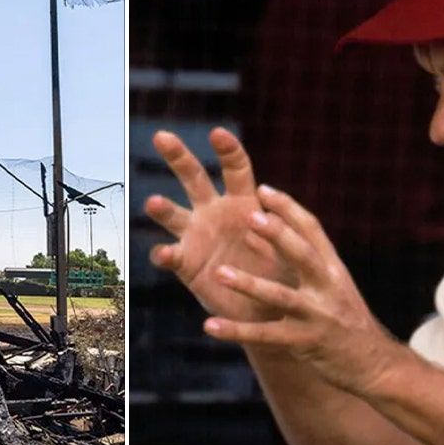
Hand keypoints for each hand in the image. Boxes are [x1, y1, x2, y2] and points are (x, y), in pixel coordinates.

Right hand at [146, 128, 282, 321]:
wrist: (267, 310)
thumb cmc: (282, 273)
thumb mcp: (290, 247)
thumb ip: (282, 226)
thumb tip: (269, 199)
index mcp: (244, 202)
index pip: (235, 168)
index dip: (227, 150)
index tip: (217, 134)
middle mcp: (214, 212)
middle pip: (193, 178)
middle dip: (178, 157)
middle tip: (161, 136)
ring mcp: (196, 236)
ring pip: (172, 214)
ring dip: (162, 208)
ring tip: (153, 202)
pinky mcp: (185, 264)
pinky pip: (170, 256)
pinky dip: (165, 255)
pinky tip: (165, 254)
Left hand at [202, 184, 402, 394]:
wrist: (376, 364)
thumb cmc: (346, 320)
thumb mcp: (330, 285)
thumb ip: (299, 260)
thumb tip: (262, 232)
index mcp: (333, 268)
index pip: (312, 230)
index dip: (288, 208)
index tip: (264, 189)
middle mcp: (328, 286)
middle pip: (303, 254)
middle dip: (278, 234)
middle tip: (250, 215)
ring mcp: (318, 315)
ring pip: (281, 295)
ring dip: (249, 284)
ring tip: (219, 273)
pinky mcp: (306, 342)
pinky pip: (266, 336)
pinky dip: (237, 331)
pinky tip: (211, 326)